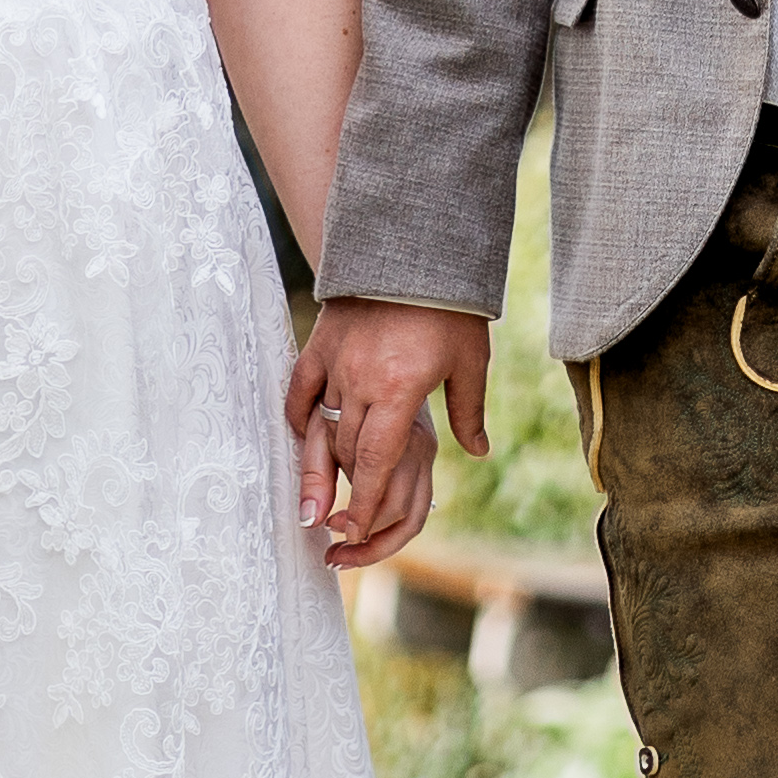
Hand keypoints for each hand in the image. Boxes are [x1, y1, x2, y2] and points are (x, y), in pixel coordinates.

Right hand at [285, 299, 490, 570]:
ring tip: (335, 481)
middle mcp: (361, 380)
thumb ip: (468, 411)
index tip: (358, 530)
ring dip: (333, 455)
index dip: (367, 500)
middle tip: (348, 514)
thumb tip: (477, 452)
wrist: (414, 247)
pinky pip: (300, 390)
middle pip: (349, 449)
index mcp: (399, 390)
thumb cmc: (451, 306)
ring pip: (326, 424)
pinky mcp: (319, 342)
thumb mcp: (470, 361)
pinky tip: (308, 434)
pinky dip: (301, 415)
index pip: (375, 462)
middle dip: (351, 485)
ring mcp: (336, 361)